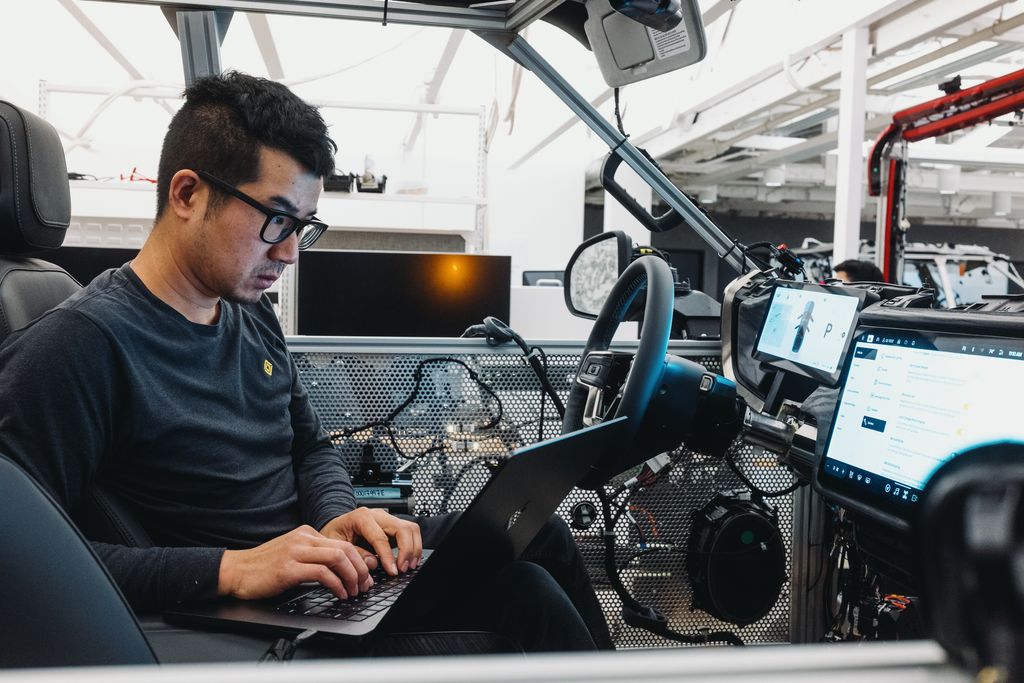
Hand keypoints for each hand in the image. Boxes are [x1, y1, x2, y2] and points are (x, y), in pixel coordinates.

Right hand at [218, 525, 378, 600]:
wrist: (236, 571)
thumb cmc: (263, 567)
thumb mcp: (293, 554)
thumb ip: (314, 557)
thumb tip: (342, 570)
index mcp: (306, 533)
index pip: (343, 543)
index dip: (359, 561)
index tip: (365, 576)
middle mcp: (303, 538)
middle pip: (345, 548)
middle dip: (360, 569)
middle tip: (364, 585)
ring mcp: (295, 551)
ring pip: (337, 558)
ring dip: (351, 577)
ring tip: (354, 591)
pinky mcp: (288, 568)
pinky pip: (322, 573)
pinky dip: (336, 585)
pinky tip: (339, 594)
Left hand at [320, 507, 422, 575]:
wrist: (335, 525)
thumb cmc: (334, 534)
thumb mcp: (336, 545)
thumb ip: (354, 553)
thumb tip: (373, 563)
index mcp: (362, 517)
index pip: (381, 537)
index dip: (388, 556)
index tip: (392, 571)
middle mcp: (378, 514)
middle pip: (402, 528)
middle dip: (406, 551)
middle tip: (402, 568)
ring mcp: (387, 518)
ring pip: (411, 528)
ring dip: (413, 548)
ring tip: (409, 565)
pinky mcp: (393, 525)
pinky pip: (410, 532)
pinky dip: (414, 546)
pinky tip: (409, 559)